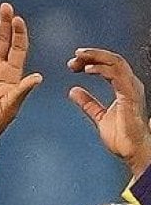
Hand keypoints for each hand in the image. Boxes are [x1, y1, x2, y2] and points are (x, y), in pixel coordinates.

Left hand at [68, 47, 150, 177]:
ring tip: (79, 57)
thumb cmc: (122, 136)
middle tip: (75, 55)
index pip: (109, 66)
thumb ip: (88, 103)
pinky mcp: (130, 95)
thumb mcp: (99, 116)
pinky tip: (88, 69)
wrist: (131, 149)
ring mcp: (131, 88)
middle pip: (112, 60)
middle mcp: (129, 84)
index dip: (91, 60)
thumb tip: (74, 91)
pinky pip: (117, 76)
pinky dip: (101, 70)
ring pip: (116, 62)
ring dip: (96, 57)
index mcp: (123, 87)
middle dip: (92, 55)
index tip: (73, 63)